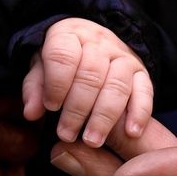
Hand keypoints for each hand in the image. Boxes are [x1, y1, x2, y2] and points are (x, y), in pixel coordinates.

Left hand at [23, 18, 152, 146]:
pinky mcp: (142, 72)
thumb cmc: (64, 61)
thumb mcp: (42, 66)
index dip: (56, 83)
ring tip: (93, 141)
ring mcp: (124, 57)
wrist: (95, 43)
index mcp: (70, 35)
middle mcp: (100, 43)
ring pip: (117, 85)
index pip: (64, 56)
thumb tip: (31, 113)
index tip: (51, 107)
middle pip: (91, 74)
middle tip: (66, 134)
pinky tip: (131, 132)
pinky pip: (145, 91)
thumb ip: (36, 88)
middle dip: (77, 108)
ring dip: (104, 116)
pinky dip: (140, 112)